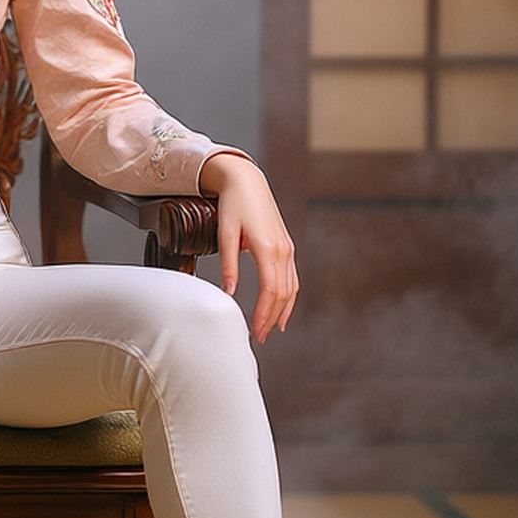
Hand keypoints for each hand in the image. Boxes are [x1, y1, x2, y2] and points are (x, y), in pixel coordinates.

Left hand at [196, 152, 297, 343]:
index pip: (270, 290)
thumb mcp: (225, 234)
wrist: (246, 181)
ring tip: (272, 328)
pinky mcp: (286, 246)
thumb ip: (228, 265)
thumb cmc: (233, 204)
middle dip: (272, 317)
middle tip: (260, 337)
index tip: (256, 330)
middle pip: (283, 293)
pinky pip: (292, 277)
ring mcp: (287, 248)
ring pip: (291, 287)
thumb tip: (229, 293)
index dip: (264, 313)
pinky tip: (281, 306)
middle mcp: (282, 250)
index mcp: (267, 248)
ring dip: (283, 310)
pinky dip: (288, 295)